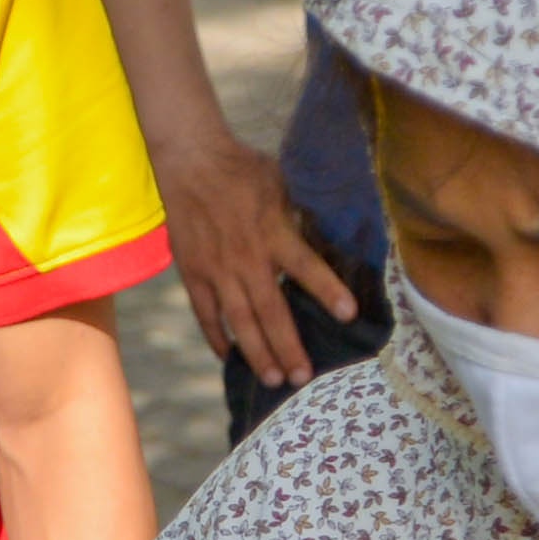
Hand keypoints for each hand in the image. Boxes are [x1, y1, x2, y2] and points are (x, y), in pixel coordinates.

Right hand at [157, 127, 365, 393]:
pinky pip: (205, 312)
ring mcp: (216, 269)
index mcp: (272, 232)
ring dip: (256, 353)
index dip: (328, 290)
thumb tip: (317, 236)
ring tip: (272, 378)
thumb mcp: (279, 184)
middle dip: (288, 346)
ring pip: (238, 320)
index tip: (348, 315)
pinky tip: (227, 356)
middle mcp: (246, 257)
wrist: (190, 160)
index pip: (306, 267)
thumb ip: (295, 216)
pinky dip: (216, 336)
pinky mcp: (192, 272)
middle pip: (270, 310)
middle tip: (303, 377)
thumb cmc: (240, 169)